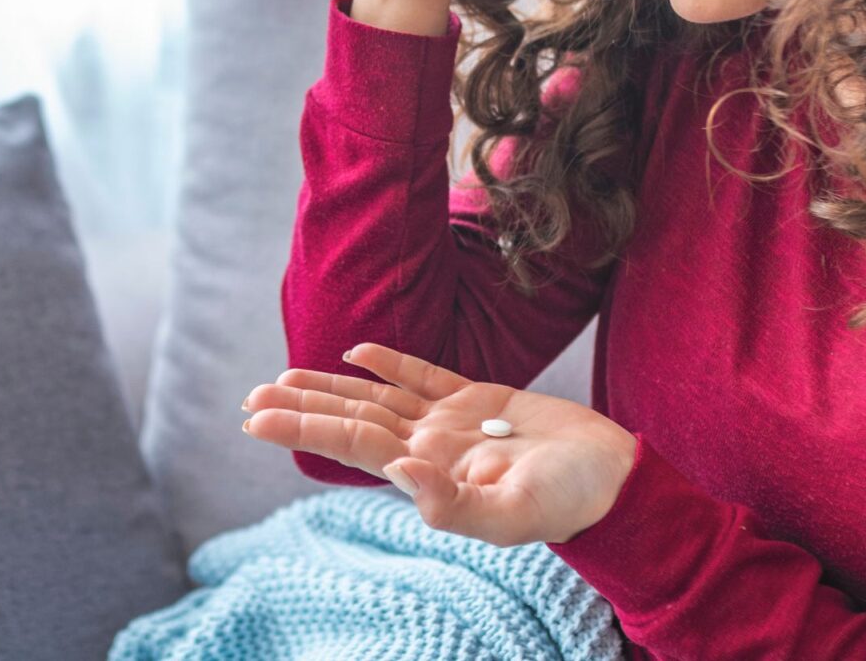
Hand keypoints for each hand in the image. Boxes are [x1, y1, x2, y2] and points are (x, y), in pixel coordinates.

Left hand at [241, 341, 637, 547]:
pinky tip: (358, 351)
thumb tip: (396, 472)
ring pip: (377, 398)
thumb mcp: (513, 514)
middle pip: (352, 421)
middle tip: (249, 399)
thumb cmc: (569, 502)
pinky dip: (389, 361)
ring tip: (283, 377)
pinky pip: (423, 375)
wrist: (615, 482)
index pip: (352, 443)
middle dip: (300, 408)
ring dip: (331, 387)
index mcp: (429, 472)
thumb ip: (452, 505)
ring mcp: (452, 421)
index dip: (303, 428)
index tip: (256, 419)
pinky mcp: (480, 397)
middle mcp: (430, 446)